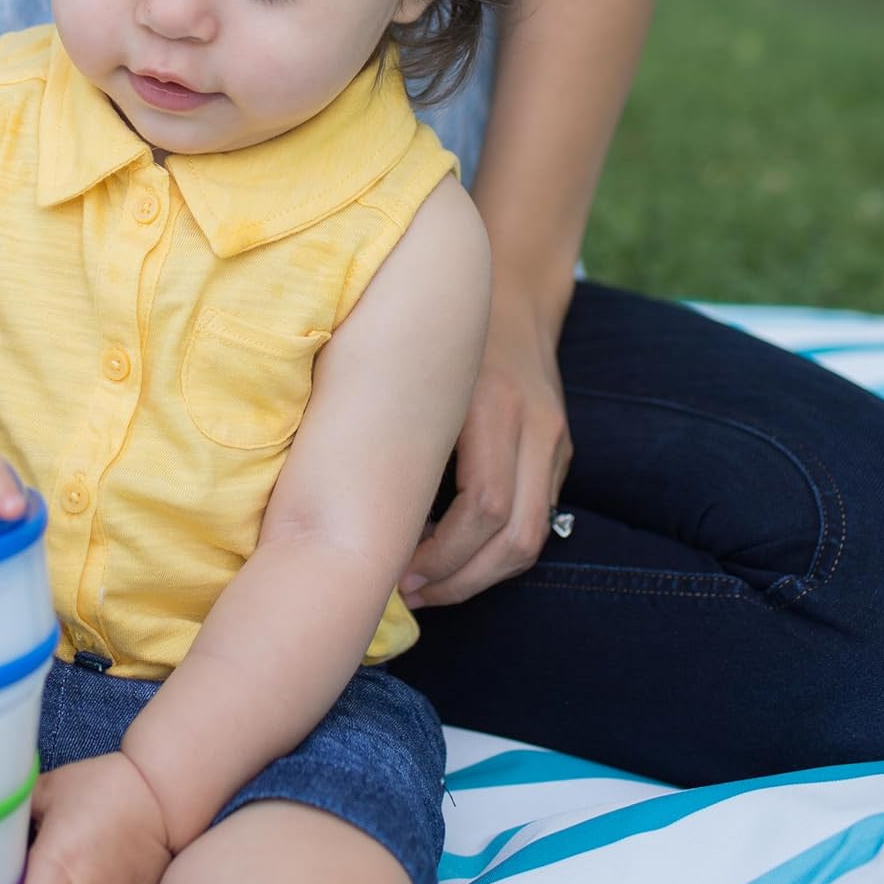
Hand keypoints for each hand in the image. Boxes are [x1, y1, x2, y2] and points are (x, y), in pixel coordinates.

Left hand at [399, 290, 572, 607]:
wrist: (512, 289)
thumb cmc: (435, 327)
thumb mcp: (403, 366)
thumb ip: (380, 422)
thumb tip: (322, 490)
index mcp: (492, 406)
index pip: (481, 508)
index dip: (439, 554)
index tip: (397, 574)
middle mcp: (534, 427)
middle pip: (515, 538)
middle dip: (460, 580)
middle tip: (409, 594)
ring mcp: (555, 442)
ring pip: (533, 538)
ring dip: (481, 576)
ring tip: (428, 586)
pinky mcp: (560, 452)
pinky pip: (538, 519)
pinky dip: (497, 550)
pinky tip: (453, 555)